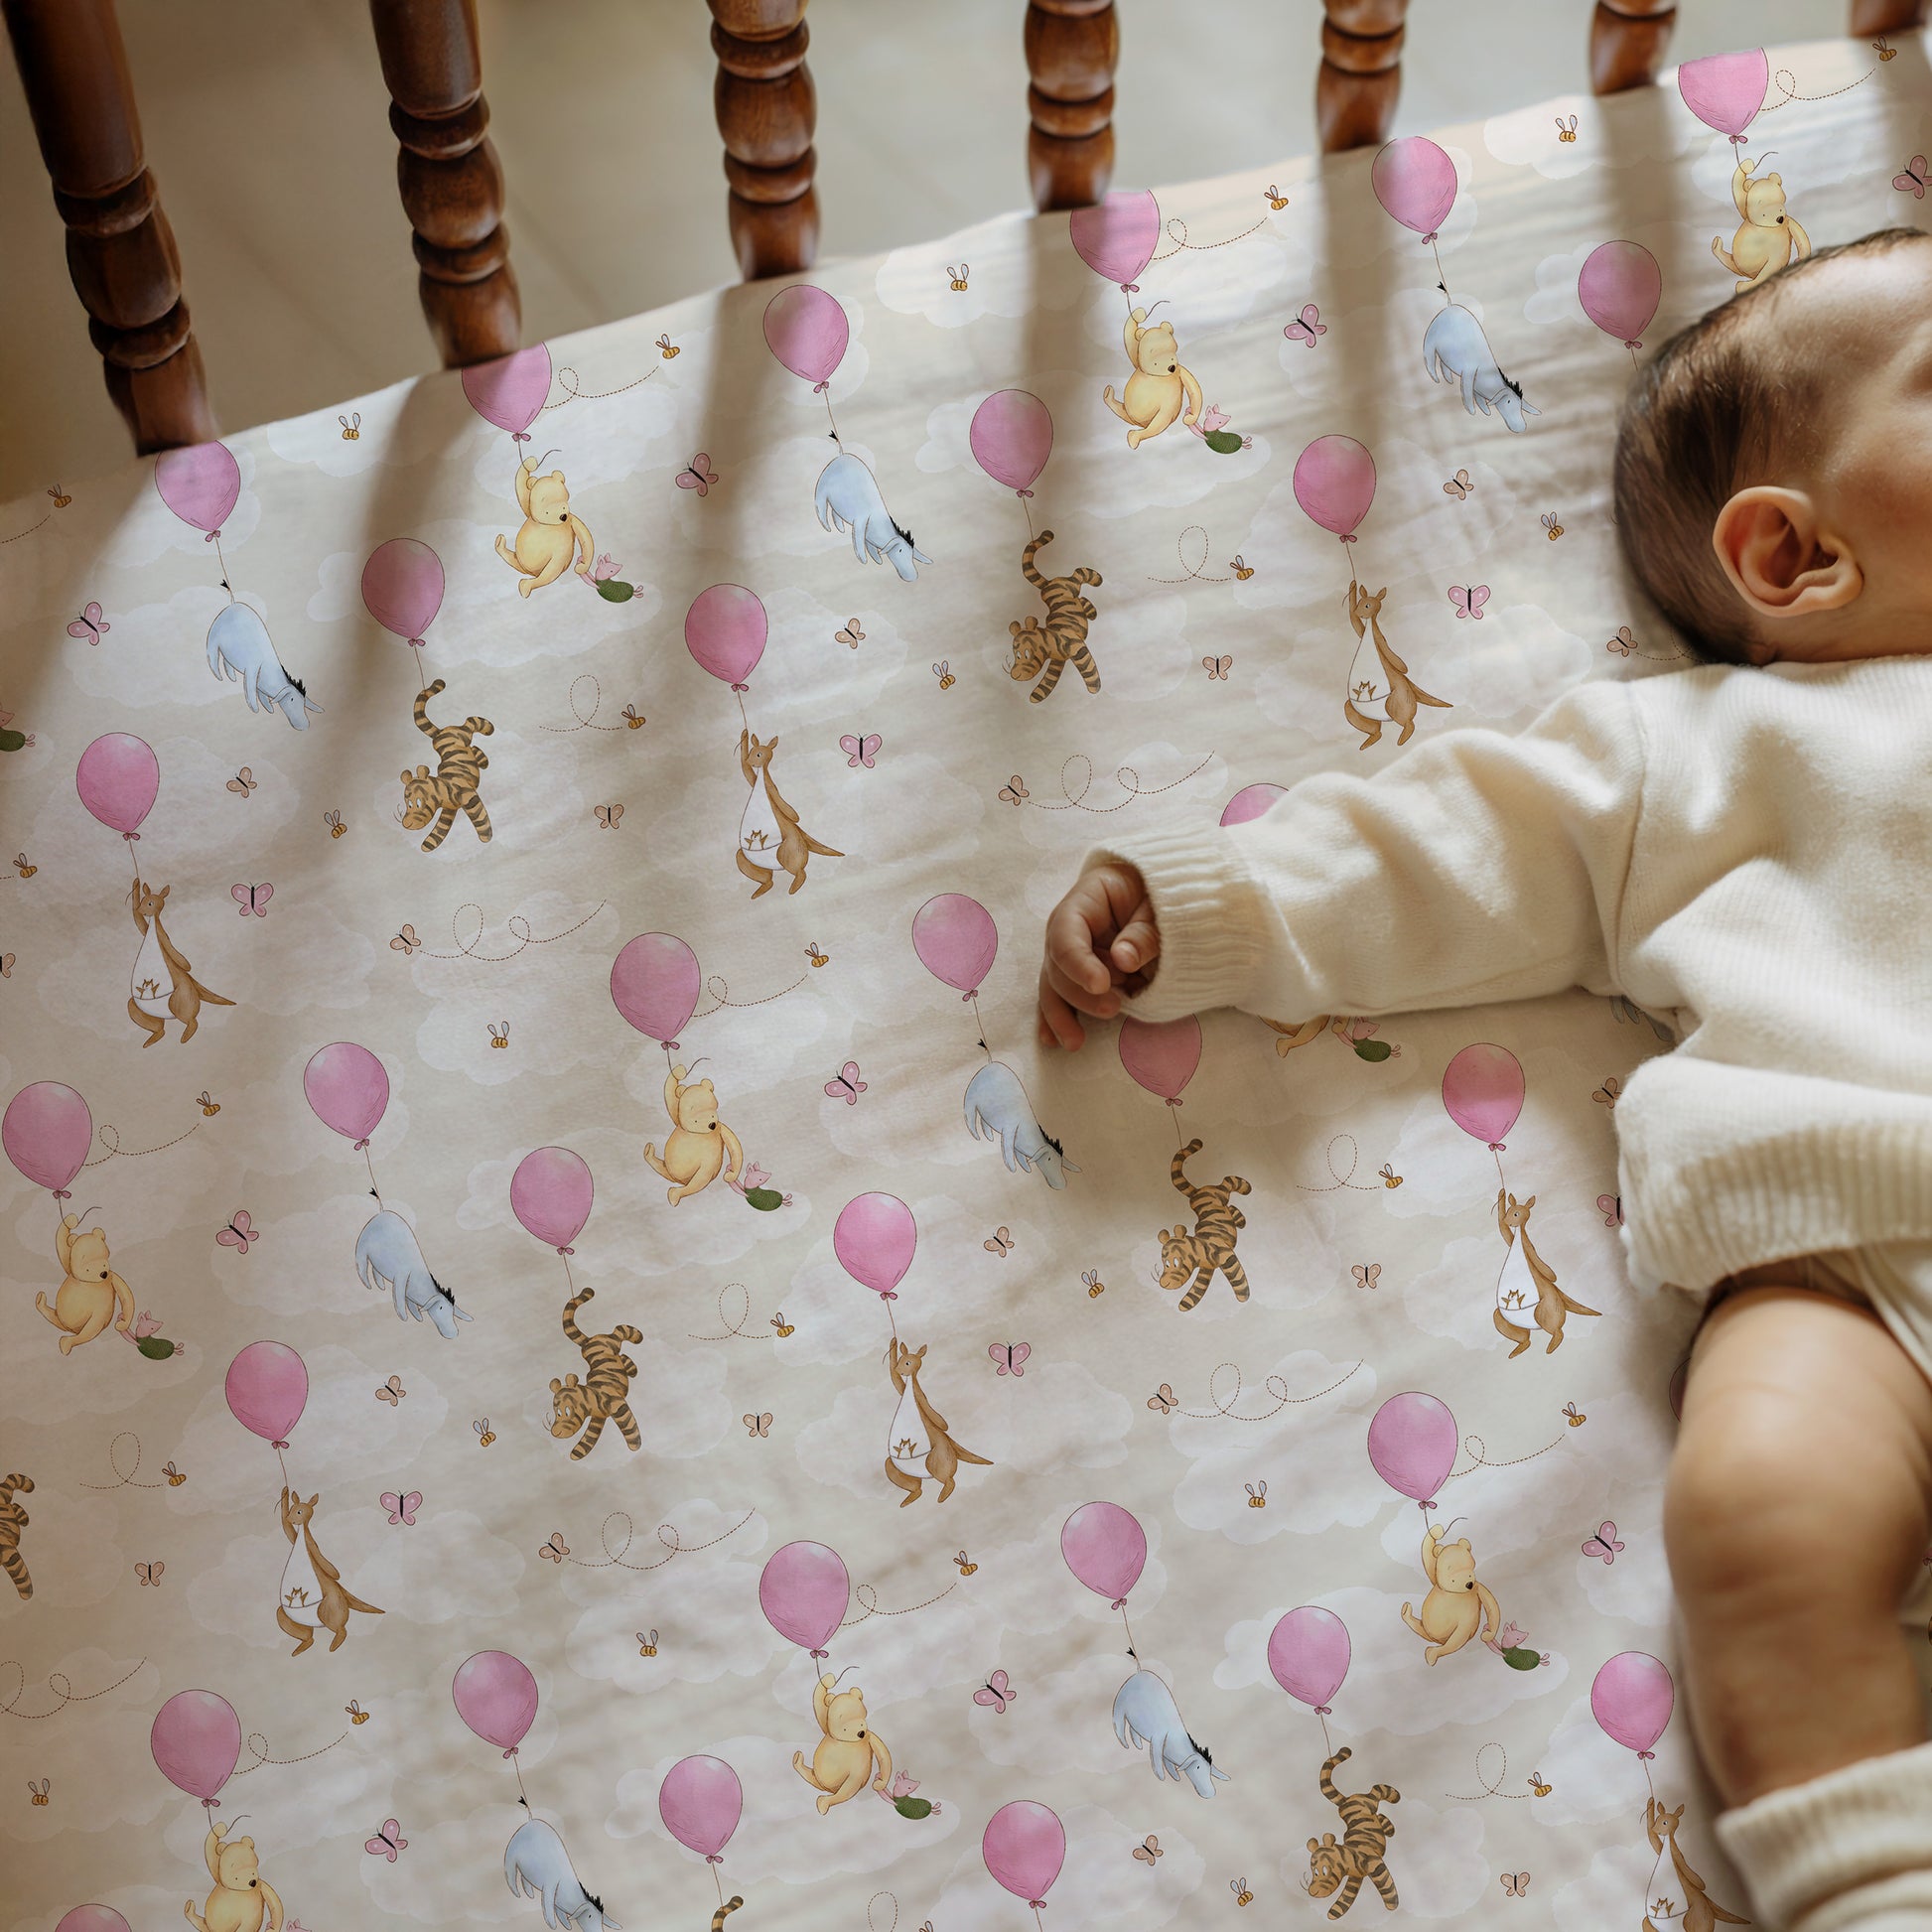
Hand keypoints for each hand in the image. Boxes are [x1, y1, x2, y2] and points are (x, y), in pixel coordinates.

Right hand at [1037, 862, 1158, 1050]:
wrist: (1161, 901)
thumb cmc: (1159, 898)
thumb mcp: (1159, 908)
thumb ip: (1144, 932)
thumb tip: (1123, 960)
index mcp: (1084, 903)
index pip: (1066, 932)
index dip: (1079, 961)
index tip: (1101, 984)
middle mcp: (1068, 930)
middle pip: (1057, 965)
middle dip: (1080, 993)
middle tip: (1113, 1008)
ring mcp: (1071, 955)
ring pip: (1054, 987)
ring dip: (1063, 1015)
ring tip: (1076, 1042)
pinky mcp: (1079, 977)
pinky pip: (1063, 998)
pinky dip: (1059, 1019)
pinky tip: (1053, 1040)